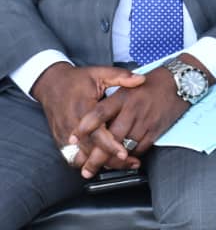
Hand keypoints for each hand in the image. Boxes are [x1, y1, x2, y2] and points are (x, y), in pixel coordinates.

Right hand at [30, 62, 145, 170]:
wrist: (50, 83)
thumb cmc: (77, 79)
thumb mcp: (100, 73)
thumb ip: (121, 77)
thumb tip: (141, 79)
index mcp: (82, 110)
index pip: (97, 134)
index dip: (111, 145)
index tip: (125, 153)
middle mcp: (71, 126)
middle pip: (90, 150)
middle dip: (110, 159)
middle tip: (130, 163)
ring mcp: (63, 134)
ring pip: (81, 157)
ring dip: (100, 163)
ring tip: (121, 165)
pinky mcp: (60, 139)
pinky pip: (72, 156)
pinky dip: (87, 161)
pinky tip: (103, 162)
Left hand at [69, 63, 191, 178]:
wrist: (179, 81)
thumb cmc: (151, 83)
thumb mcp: (127, 85)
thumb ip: (110, 102)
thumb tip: (90, 120)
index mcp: (122, 97)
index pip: (99, 113)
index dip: (84, 127)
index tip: (72, 139)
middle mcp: (133, 109)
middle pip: (111, 137)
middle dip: (97, 157)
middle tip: (86, 169)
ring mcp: (145, 120)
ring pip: (125, 146)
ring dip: (113, 161)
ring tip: (102, 169)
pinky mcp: (156, 129)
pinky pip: (140, 148)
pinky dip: (131, 156)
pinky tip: (124, 159)